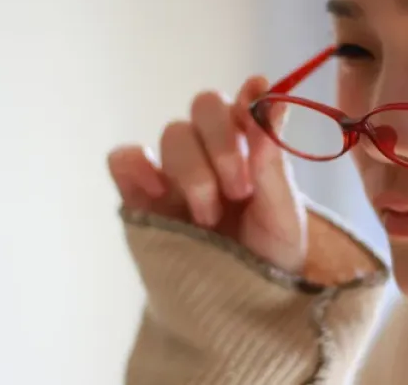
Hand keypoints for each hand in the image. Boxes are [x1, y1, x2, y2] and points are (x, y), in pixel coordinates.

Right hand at [108, 76, 307, 273]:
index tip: (258, 98)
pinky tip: (159, 192)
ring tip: (209, 217)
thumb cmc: (268, 258)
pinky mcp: (139, 194)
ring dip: (193, 171)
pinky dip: (135, 164)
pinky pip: (124, 159)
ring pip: (173, 133)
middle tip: (239, 190)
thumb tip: (275, 97)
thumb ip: (273, 158)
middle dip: (223, 143)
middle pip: (205, 106)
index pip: (245, 101)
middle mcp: (212, 150)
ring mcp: (173, 171)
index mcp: (252, 147)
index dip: (250, 97)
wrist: (236, 309)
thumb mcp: (284, 213)